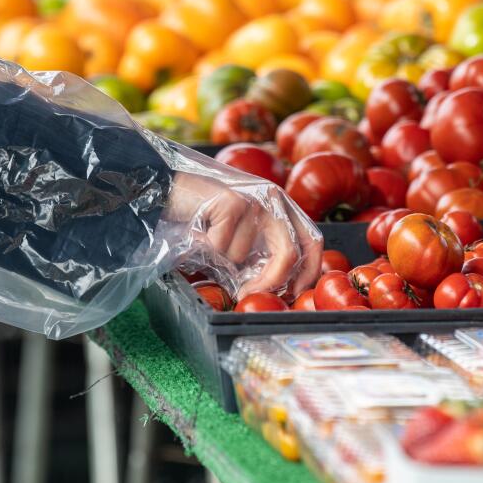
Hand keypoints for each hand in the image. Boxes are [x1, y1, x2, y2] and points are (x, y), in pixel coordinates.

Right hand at [164, 172, 321, 297]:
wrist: (169, 189)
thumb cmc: (207, 217)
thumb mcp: (242, 236)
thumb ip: (261, 255)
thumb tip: (276, 291)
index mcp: (283, 206)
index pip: (312, 241)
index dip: (308, 272)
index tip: (292, 294)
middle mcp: (274, 199)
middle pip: (289, 252)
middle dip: (271, 282)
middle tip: (250, 294)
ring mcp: (253, 199)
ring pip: (243, 255)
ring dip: (220, 260)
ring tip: (209, 239)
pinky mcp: (231, 202)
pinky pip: (220, 247)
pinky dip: (204, 246)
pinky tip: (199, 228)